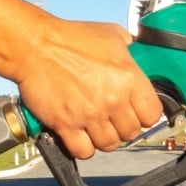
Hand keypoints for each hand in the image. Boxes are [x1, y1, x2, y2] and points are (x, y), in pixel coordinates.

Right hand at [13, 19, 161, 158]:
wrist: (34, 45)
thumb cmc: (71, 38)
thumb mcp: (112, 35)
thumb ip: (131, 51)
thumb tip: (140, 56)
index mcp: (129, 78)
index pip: (152, 115)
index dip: (145, 116)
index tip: (137, 113)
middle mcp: (113, 99)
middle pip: (131, 133)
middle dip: (123, 127)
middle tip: (113, 118)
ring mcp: (90, 114)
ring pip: (110, 144)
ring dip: (104, 138)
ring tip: (96, 126)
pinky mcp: (66, 124)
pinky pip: (84, 151)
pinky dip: (83, 147)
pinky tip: (80, 135)